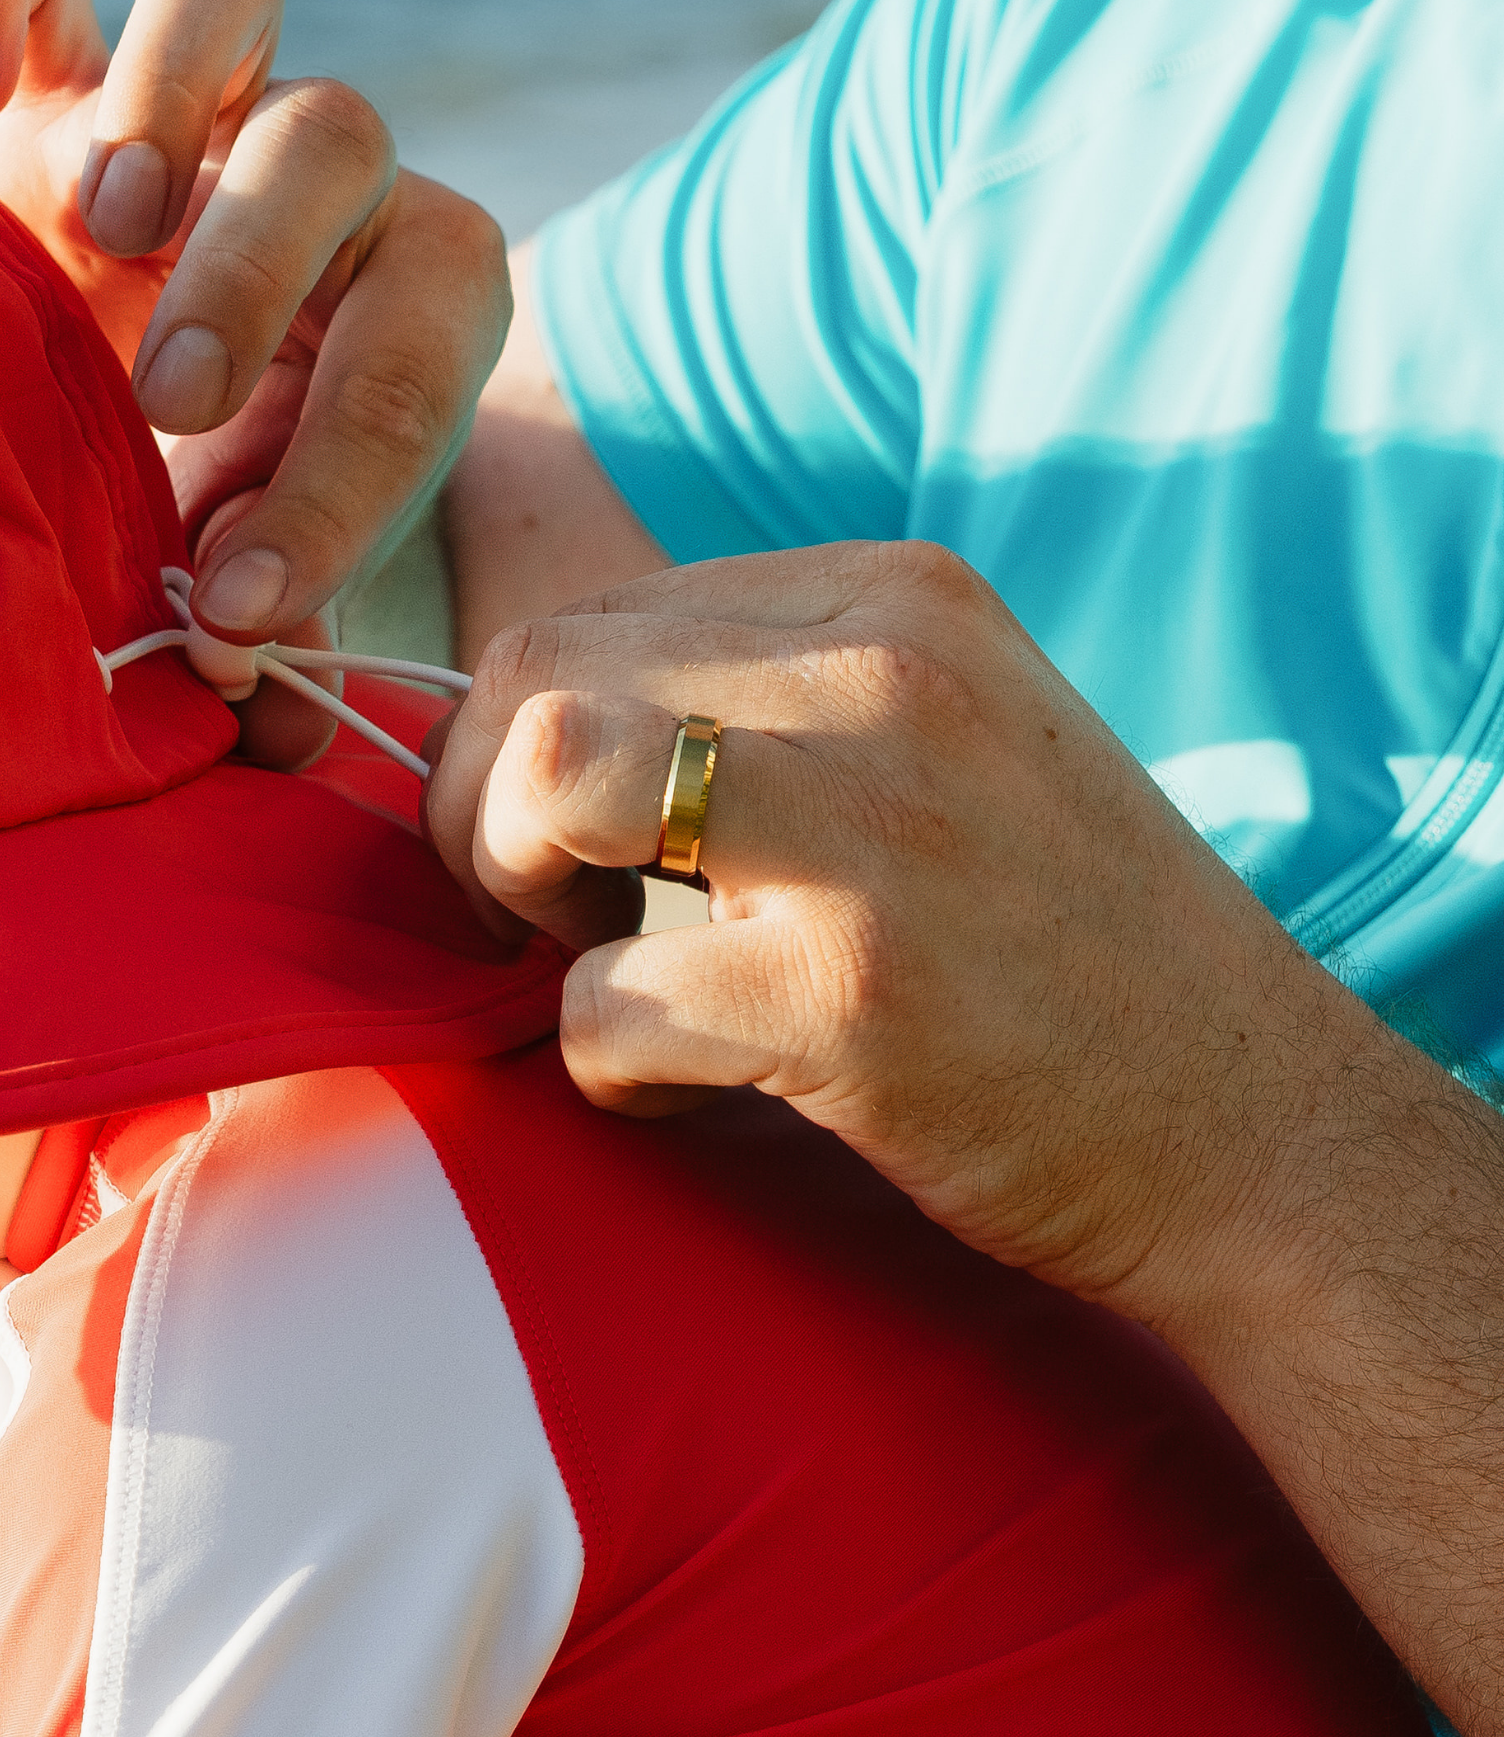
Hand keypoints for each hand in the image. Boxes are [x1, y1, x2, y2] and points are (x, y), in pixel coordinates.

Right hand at [0, 0, 507, 756]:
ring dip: (167, 95)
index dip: (332, 494)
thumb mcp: (249, 591)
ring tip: (95, 222)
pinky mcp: (44, 74)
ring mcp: (181, 105)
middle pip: (334, 134)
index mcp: (409, 302)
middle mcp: (315, 177)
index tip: (231, 610)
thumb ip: (268, 641)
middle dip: (252, 273)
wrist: (120, 424)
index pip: (410, 367)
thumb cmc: (205, 520)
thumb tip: (241, 683)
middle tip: (166, 400)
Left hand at [424, 538, 1359, 1317]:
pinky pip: (596, 1002)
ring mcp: (871, 829)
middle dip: (484, 809)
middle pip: (535, 670)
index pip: (593, 611)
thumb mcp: (947, 746)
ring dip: (512, 889)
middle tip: (547, 916)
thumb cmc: (1060, 956)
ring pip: (547, 775)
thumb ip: (770, 707)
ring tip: (588, 963)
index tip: (578, 848)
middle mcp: (886, 679)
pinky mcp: (845, 993)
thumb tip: (538, 733)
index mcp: (897, 602)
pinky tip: (682, 1092)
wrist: (1252, 1133)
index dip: (526, 741)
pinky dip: (599, 1069)